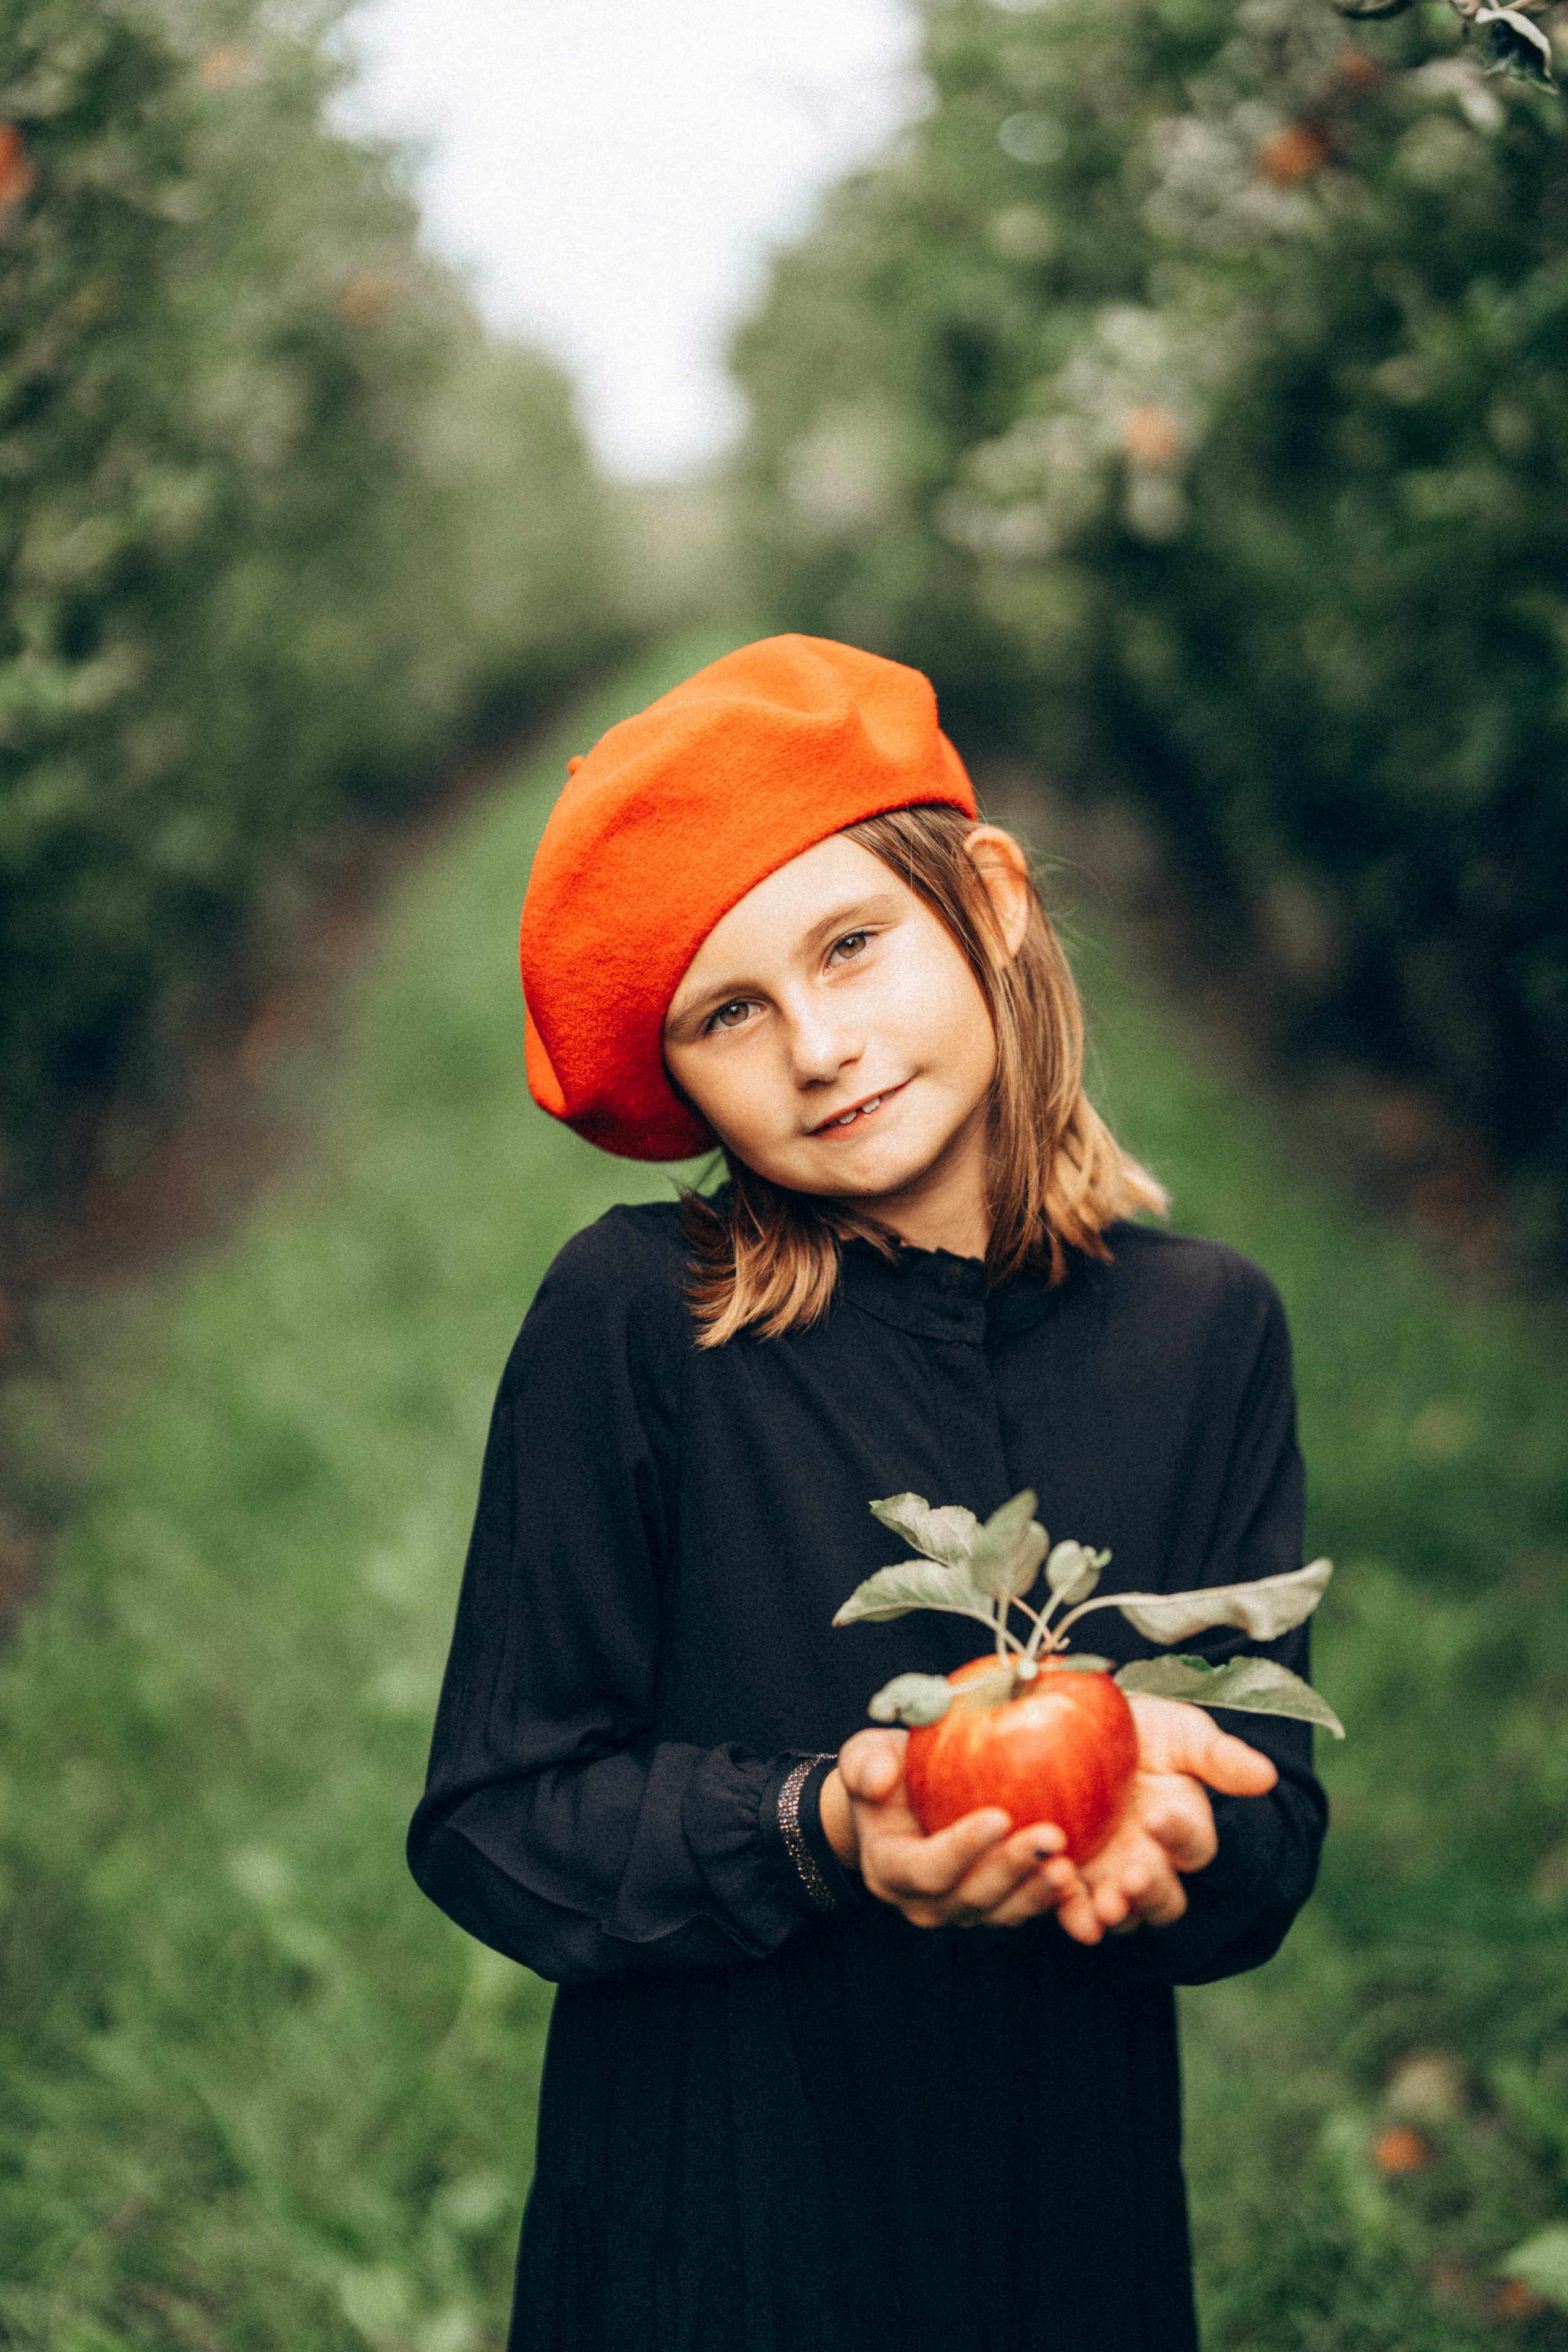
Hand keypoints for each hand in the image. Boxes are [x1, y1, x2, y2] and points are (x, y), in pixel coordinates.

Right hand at [821, 1729, 1066, 1928]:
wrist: (898, 1804)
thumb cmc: (884, 1772)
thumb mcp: (863, 1756)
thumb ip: (864, 1764)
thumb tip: (879, 1776)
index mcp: (889, 1870)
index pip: (926, 1868)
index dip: (963, 1848)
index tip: (1000, 1815)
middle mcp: (923, 1903)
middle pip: (971, 1896)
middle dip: (1013, 1869)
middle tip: (1052, 1836)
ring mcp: (960, 1910)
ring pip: (1002, 1912)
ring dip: (1038, 1892)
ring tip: (1070, 1865)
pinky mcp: (993, 1906)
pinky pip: (1024, 1907)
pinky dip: (1052, 1897)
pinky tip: (1081, 1872)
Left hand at [1040, 1695, 1277, 1945]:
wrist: (1085, 1727)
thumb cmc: (1145, 1731)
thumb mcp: (1181, 1732)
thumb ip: (1218, 1756)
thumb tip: (1265, 1775)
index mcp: (1184, 1830)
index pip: (1193, 1844)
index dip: (1178, 1834)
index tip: (1159, 1816)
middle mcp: (1152, 1864)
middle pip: (1161, 1898)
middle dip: (1147, 1891)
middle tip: (1131, 1879)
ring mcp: (1109, 1877)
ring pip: (1116, 1912)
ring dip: (1105, 1911)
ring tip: (1096, 1904)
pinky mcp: (1069, 1877)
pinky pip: (1067, 1902)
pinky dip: (1062, 1903)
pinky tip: (1053, 1886)